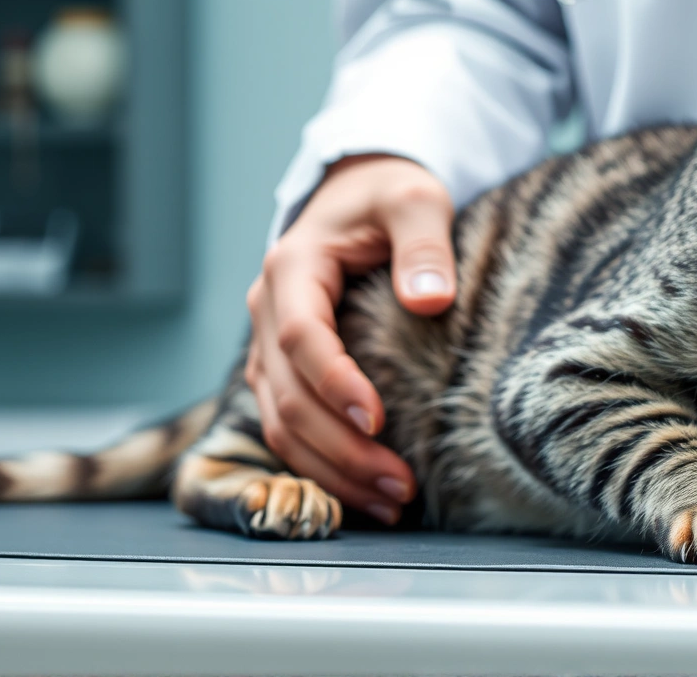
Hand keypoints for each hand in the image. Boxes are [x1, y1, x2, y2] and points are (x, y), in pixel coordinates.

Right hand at [244, 154, 455, 523]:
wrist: (358, 194)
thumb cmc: (388, 197)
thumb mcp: (415, 200)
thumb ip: (424, 242)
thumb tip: (430, 298)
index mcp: (292, 267)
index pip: (300, 336)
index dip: (334, 383)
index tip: (377, 418)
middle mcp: (267, 309)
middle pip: (286, 395)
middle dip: (340, 447)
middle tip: (400, 484)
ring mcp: (267, 345)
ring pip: (279, 422)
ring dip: (330, 468)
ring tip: (390, 501)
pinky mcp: (281, 370)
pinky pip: (287, 426)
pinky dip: (320, 466)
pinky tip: (365, 493)